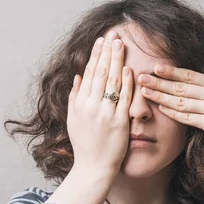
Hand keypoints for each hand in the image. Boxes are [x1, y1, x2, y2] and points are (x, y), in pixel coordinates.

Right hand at [67, 31, 132, 173]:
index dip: (95, 55)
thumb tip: (77, 78)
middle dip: (107, 52)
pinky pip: (123, 99)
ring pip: (111, 82)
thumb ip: (74, 98)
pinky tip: (129, 69)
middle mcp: (91, 107)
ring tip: (121, 44)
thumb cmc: (84, 145)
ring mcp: (105, 114)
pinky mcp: (119, 122)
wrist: (93, 168)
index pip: (88, 73)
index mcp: (80, 104)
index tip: (101, 40)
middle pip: (100, 73)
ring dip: (116, 61)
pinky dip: (126, 83)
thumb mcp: (73, 120)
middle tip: (114, 34)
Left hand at [138, 52, 203, 154]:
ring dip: (161, 97)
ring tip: (145, 92)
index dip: (172, 71)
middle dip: (160, 83)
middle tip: (141, 78)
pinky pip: (187, 118)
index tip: (155, 67)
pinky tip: (160, 108)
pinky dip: (173, 113)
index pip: (190, 75)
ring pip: (181, 102)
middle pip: (182, 87)